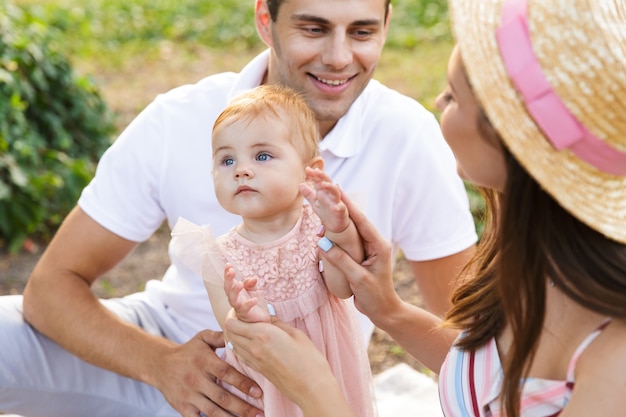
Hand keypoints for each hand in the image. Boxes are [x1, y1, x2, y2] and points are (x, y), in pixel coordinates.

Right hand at [155, 330, 262, 416]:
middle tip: (259, 412)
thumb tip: (239, 333)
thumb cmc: (188, 351)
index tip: (258, 392)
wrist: (160, 365)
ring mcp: (189, 395)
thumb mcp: (202, 339)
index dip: (243, 383)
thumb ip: (220, 337)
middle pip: (222, 397)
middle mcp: (196, 379)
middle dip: (242, 407)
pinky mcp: (182, 407)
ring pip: (213, 411)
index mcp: (204, 362)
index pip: (226, 373)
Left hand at [223, 311, 353, 416]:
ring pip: (233, 345)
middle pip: (229, 333)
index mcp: (262, 335)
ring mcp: (254, 361)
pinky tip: (252, 342)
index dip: (233, 314)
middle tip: (244, 316)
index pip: (232, 323)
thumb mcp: (295, 334)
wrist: (311, 388)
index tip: (242, 308)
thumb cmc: (308, 360)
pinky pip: (241, 356)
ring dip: (236, 335)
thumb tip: (267, 314)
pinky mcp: (258, 370)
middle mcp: (253, 348)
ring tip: (248, 328)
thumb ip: (277, 323)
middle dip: (233, 322)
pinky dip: (241, 347)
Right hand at [224, 264, 270, 322]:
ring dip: (235, 291)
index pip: (229, 281)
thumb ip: (251, 284)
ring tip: (239, 284)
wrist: (259, 321)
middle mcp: (235, 299)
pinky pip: (245, 309)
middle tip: (231, 271)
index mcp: (236, 292)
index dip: (227, 273)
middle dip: (228, 280)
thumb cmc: (255, 305)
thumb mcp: (254, 291)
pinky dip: (249, 304)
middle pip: (228, 289)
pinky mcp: (246, 315)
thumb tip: (253, 278)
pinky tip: (254, 299)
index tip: (228, 264)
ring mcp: (239, 308)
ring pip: (233, 300)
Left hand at [300, 167, 349, 233]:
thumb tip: (300, 184)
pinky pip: (340, 208)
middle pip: (328, 183)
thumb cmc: (326, 212)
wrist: (336, 225)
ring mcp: (337, 202)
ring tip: (324, 184)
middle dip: (323, 176)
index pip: (319, 181)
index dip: (314, 175)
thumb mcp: (315, 202)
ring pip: (335, 193)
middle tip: (316, 171)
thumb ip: (308, 194)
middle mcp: (330, 195)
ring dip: (330, 188)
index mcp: (323, 192)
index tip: (307, 169)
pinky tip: (335, 207)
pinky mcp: (341, 212)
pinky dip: (338, 207)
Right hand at [319, 191, 402, 325]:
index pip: (360, 220)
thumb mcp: (358, 279)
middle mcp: (374, 242)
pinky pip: (346, 239)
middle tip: (326, 187)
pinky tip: (324, 224)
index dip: (347, 204)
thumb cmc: (375, 297)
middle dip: (340, 203)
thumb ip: (342, 260)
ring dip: (335, 216)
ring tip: (322, 200)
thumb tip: (322, 242)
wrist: (384, 311)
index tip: (335, 188)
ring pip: (349, 228)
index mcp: (378, 244)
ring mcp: (367, 247)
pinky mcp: (359, 254)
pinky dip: (335, 231)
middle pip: (354, 219)